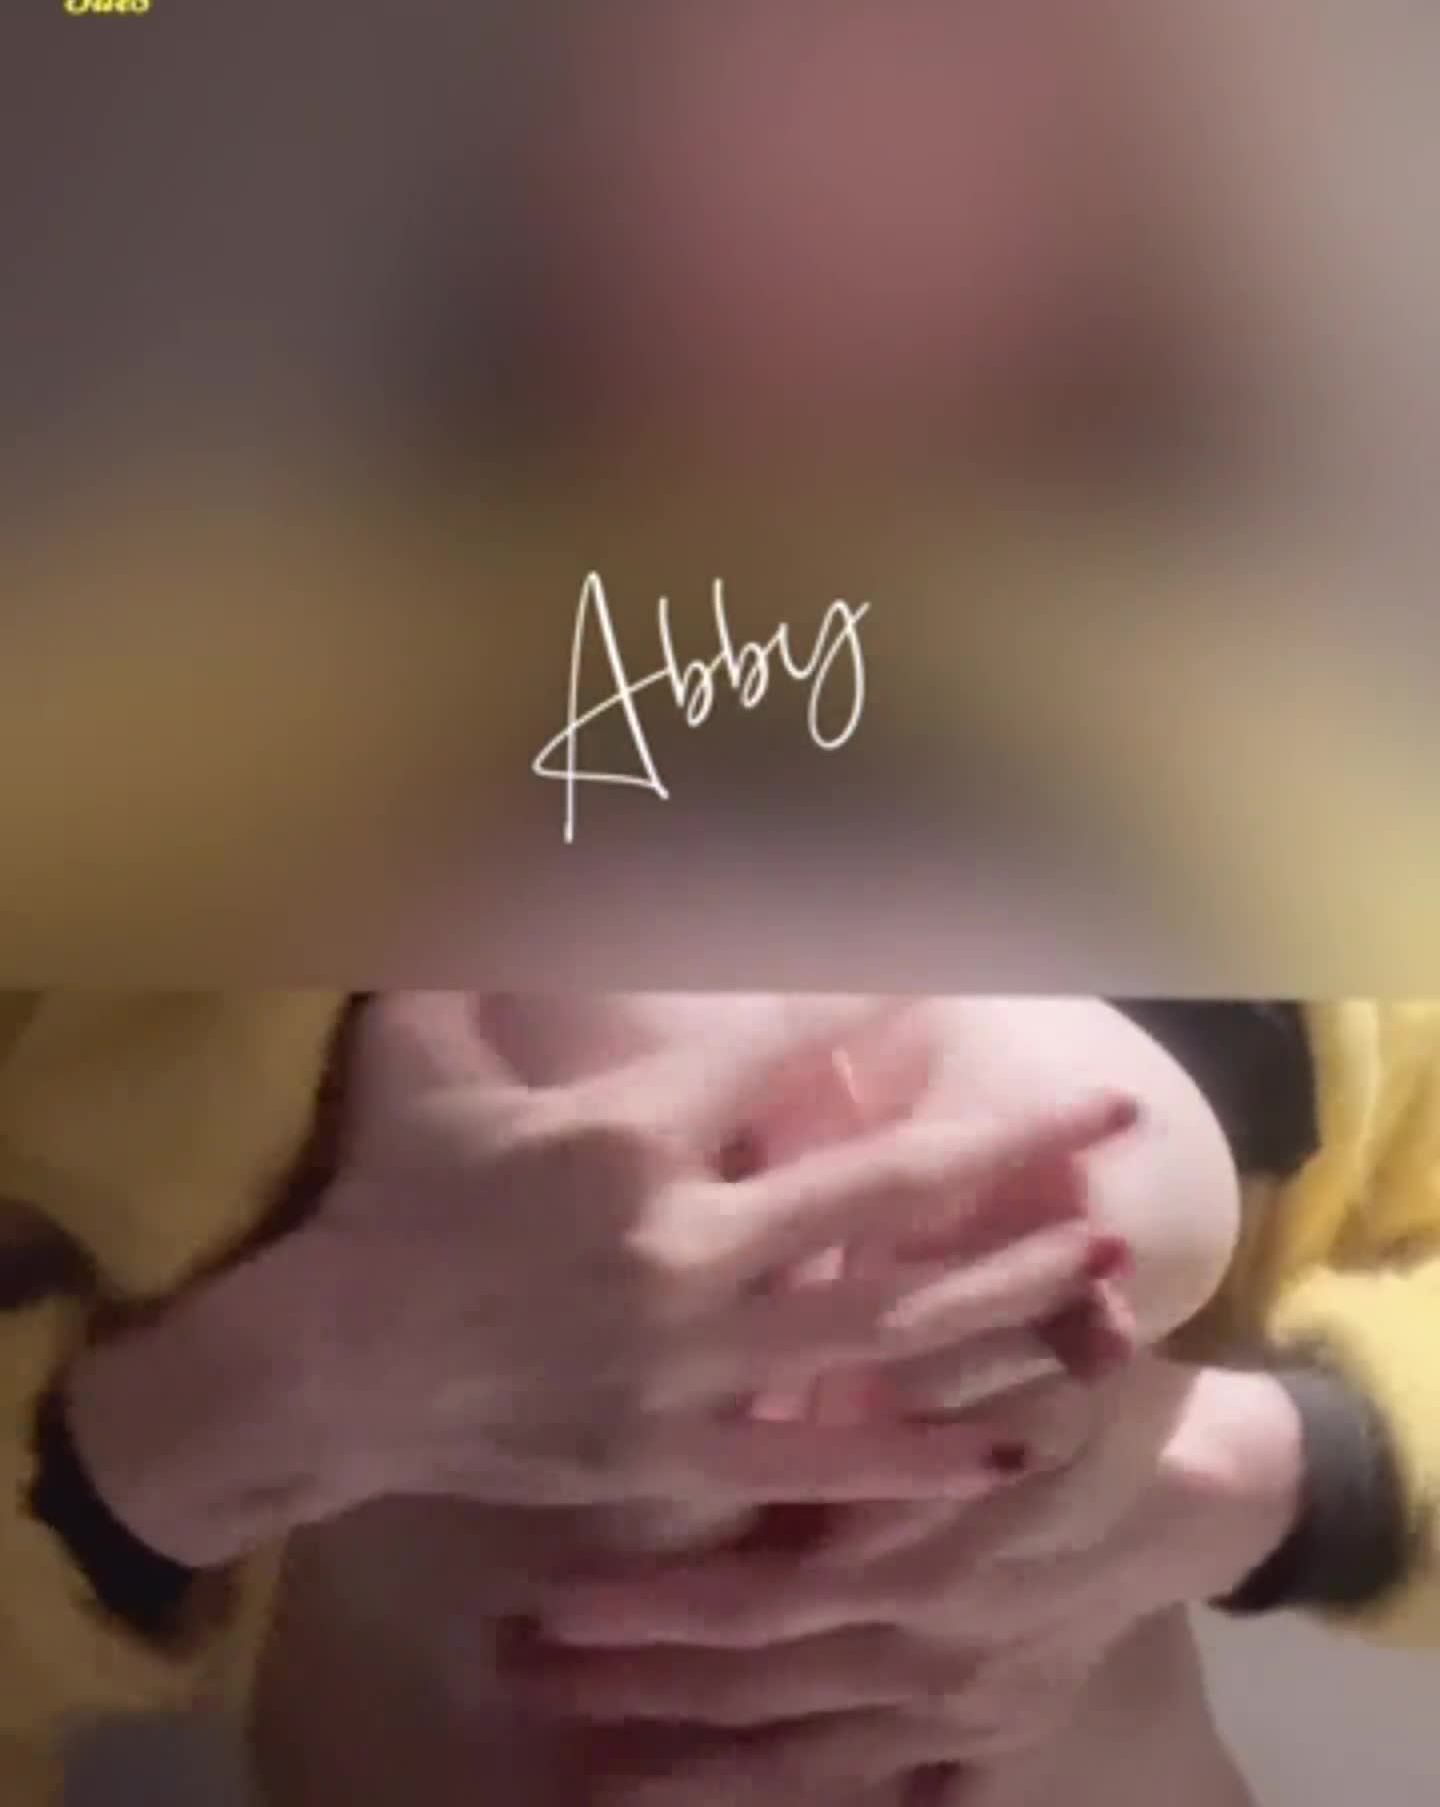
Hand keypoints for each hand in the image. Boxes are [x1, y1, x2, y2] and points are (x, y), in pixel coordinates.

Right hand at [64, 991, 1134, 1566]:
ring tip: (1107, 1254)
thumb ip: (470, 945)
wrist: (329, 1368)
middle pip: (885, 1190)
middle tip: (1115, 1113)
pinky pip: (822, 1458)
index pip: (780, 1044)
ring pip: (887, 1325)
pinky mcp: (681, 1452)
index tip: (942, 971)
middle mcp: (684, 1243)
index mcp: (630, 1135)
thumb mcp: (420, 1050)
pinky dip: (919, 1452)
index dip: (868, 997)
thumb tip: (479, 835)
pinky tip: (1013, 1439)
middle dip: (1011, 1146)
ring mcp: (693, 1357)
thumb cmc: (387, 1196)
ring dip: (1005, 1287)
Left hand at [519, 1359, 1301, 1798]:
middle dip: (631, 1678)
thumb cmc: (1092, 1387)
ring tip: (555, 1739)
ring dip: (671, 1746)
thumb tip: (851, 1239)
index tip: (547, 1594)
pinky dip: (756, 1791)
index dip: (660, 1600)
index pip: (772, 1580)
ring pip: (790, 1743)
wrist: (1201, 1493)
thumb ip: (933, 1310)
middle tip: (516, 1668)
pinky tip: (657, 1792)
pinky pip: (851, 1784)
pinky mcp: (972, 1741)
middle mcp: (931, 1634)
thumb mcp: (1030, 1336)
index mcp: (935, 1530)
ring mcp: (952, 1702)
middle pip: (756, 1670)